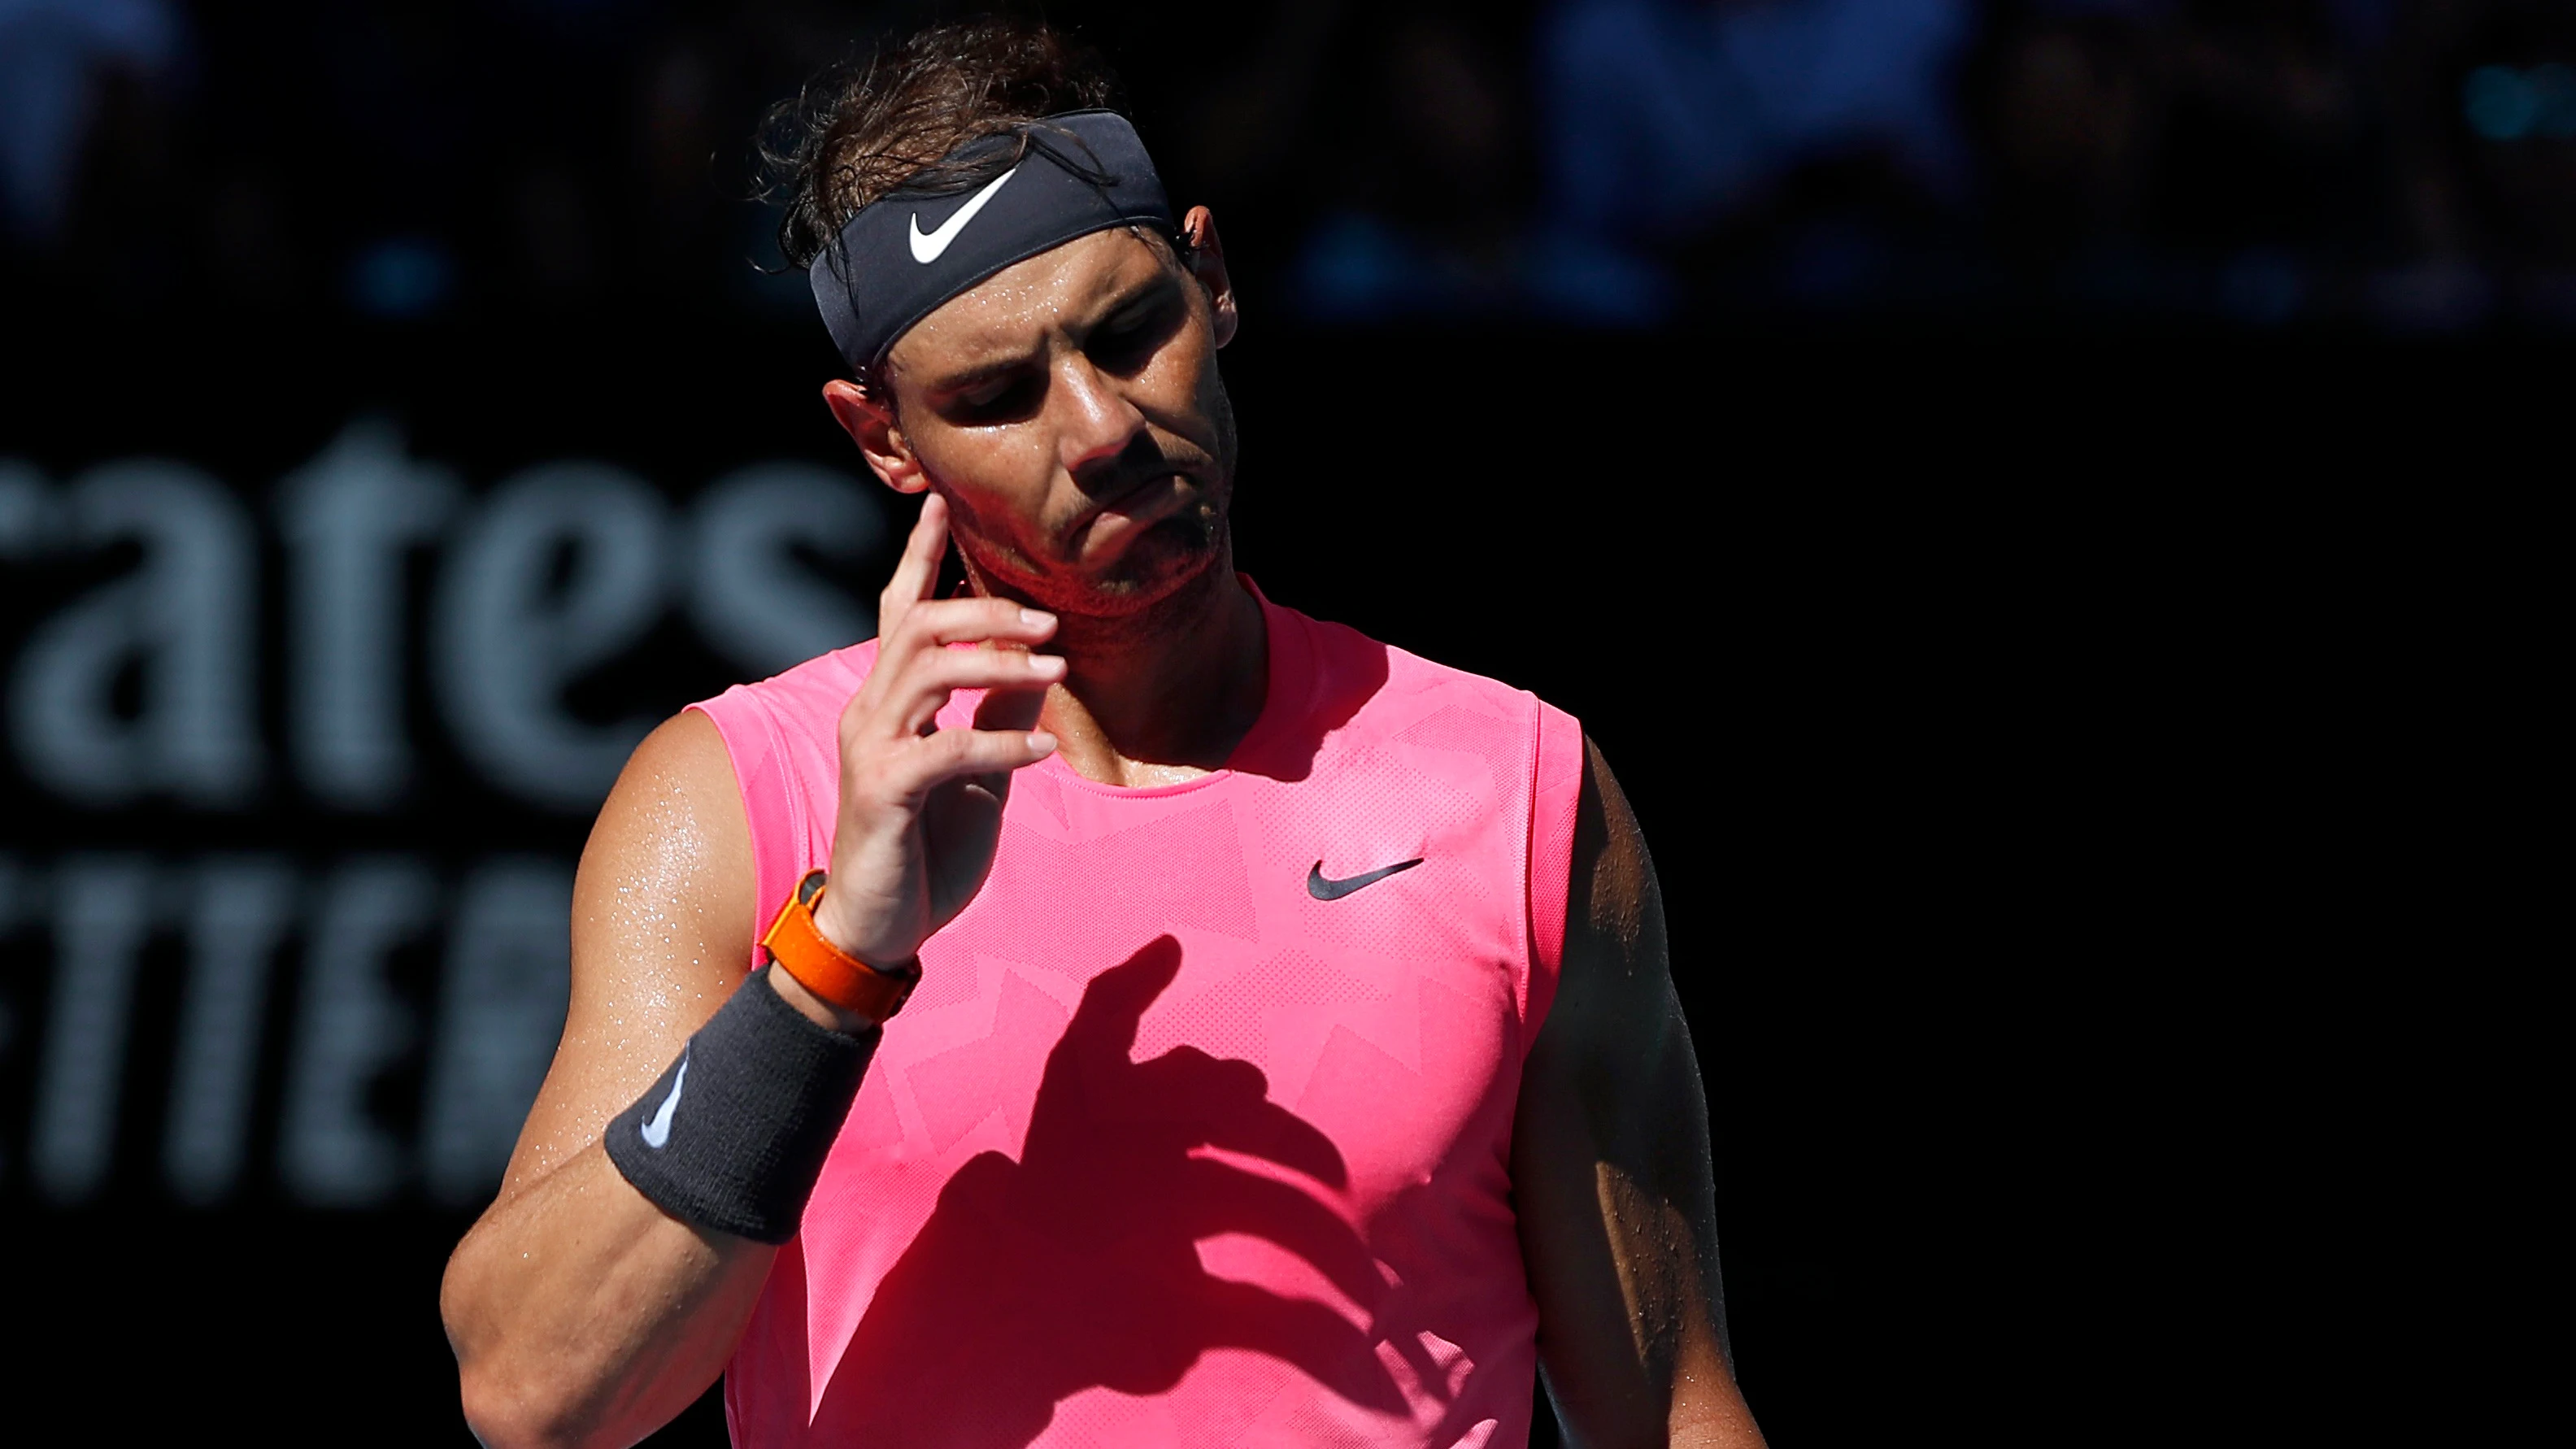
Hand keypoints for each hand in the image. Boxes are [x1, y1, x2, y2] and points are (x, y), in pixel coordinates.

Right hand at [809, 493, 1061, 968]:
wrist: (880, 931)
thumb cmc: (924, 851)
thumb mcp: (977, 773)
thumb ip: (999, 713)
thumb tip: (1040, 660)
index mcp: (889, 702)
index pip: (899, 612)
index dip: (918, 556)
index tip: (941, 503)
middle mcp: (870, 712)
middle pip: (918, 626)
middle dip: (986, 609)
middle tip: (1050, 616)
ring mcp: (872, 749)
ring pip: (926, 669)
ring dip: (999, 661)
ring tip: (1059, 664)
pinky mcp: (884, 792)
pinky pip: (948, 748)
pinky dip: (1003, 740)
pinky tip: (1045, 748)